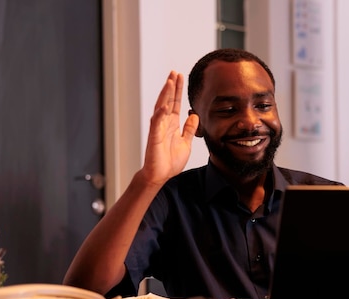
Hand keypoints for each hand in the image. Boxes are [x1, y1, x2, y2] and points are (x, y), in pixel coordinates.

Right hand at [141, 71, 198, 185]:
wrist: (161, 175)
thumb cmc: (170, 161)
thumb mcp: (186, 143)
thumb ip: (189, 129)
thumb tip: (194, 116)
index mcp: (172, 124)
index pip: (176, 103)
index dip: (178, 90)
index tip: (180, 77)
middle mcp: (164, 123)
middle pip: (168, 101)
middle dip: (171, 87)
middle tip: (174, 72)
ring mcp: (158, 128)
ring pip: (161, 107)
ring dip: (165, 95)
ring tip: (169, 82)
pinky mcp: (154, 137)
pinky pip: (156, 123)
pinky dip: (160, 113)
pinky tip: (165, 105)